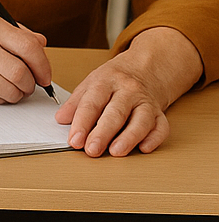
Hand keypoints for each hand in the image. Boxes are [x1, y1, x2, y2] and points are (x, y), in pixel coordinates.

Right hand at [0, 12, 52, 103]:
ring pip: (10, 89)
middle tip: (27, 85)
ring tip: (11, 89)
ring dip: (16, 94)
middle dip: (29, 85)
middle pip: (21, 72)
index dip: (43, 65)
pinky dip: (0, 99)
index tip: (44, 75)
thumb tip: (41, 43)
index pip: (29, 46)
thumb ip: (16, 34)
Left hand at [55, 26, 202, 156]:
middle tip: (91, 150)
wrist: (145, 69)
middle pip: (115, 113)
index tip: (74, 140)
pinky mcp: (160, 114)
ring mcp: (146, 102)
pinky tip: (144, 148)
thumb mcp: (90, 84)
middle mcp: (128, 91)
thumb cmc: (113, 80)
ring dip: (128, 138)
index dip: (82, 123)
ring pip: (140, 120)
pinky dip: (154, 138)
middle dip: (102, 133)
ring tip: (116, 152)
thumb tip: (61, 119)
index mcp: (106, 82)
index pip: (92, 103)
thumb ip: (75, 103)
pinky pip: (161, 127)